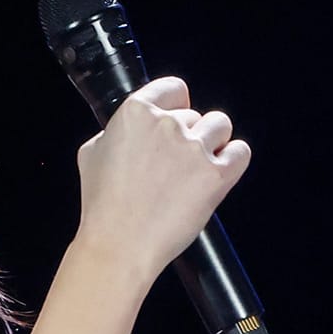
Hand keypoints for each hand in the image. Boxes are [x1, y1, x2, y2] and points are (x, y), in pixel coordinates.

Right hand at [76, 76, 251, 281]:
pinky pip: (241, 152)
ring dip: (213, 142)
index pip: (173, 89)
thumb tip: (131, 130)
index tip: (177, 116)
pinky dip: (233, 159)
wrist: (120, 244)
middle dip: (188, 135)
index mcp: (136, 112)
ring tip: (197, 166)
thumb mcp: (92, 153)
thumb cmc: (104, 206)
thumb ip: (116, 131)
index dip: (176, 105)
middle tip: (175, 163)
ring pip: (221, 126)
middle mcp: (168, 125)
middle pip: (195, 114)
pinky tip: (219, 170)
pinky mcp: (217, 175)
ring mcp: (194, 149)